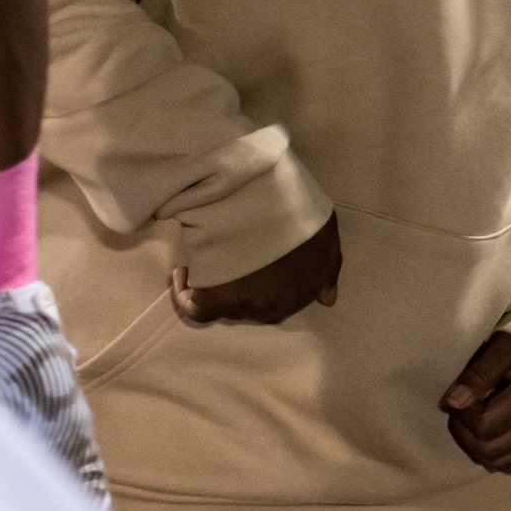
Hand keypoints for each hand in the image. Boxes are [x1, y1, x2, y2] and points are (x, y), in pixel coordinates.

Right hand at [171, 212, 339, 324]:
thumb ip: (328, 271)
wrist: (261, 202)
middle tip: (232, 262)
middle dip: (245, 290)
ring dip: (218, 288)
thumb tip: (328, 300)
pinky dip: (186, 297)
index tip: (257, 268)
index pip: (285, 302)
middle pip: (255, 308)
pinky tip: (182, 274)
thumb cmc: (299, 212)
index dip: (269, 285)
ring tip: (206, 261)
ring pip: (227, 307)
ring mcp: (245, 304)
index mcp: (305, 291)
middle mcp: (276, 306)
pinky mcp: (214, 299)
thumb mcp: (326, 237)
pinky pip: (195, 308)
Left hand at [441, 331, 510, 472]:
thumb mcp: (503, 347)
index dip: (461, 416)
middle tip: (460, 413)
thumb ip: (477, 374)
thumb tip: (452, 402)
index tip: (457, 399)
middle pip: (489, 451)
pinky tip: (492, 436)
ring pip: (500, 464)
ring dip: (477, 449)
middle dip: (464, 436)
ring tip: (473, 424)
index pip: (484, 426)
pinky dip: (497, 457)